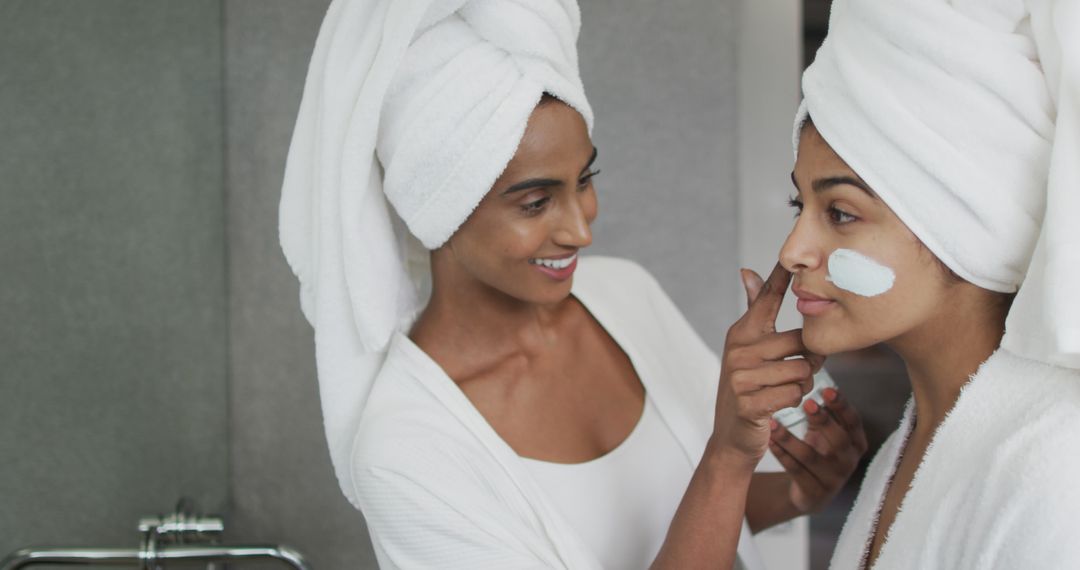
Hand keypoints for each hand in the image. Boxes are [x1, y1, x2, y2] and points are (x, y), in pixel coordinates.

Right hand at [710, 263, 820, 464]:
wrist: (731, 437)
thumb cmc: (748, 388)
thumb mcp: (747, 348)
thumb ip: (753, 310)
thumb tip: (746, 271)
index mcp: (741, 332)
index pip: (766, 299)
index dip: (780, 277)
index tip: (791, 256)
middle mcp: (738, 350)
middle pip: (801, 342)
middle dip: (809, 361)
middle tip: (795, 371)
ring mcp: (741, 376)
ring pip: (802, 370)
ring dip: (803, 385)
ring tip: (784, 390)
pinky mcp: (749, 401)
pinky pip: (795, 394)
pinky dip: (794, 401)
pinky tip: (777, 405)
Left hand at [769, 387, 867, 513]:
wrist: (810, 493)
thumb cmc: (820, 452)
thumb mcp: (825, 433)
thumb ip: (824, 413)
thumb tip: (812, 383)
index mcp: (856, 444)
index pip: (854, 422)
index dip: (842, 406)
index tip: (827, 389)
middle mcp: (849, 462)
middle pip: (839, 439)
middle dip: (823, 420)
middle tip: (807, 402)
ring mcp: (833, 480)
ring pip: (810, 456)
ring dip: (789, 438)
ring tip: (773, 423)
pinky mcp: (814, 493)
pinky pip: (795, 470)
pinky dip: (781, 454)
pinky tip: (770, 441)